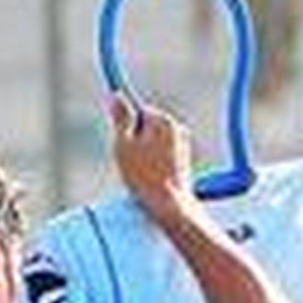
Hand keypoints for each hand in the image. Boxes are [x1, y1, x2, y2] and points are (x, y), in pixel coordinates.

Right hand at [109, 93, 195, 219]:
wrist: (170, 206)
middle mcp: (178, 128)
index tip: (121, 137)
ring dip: (145, 153)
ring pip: (155, 143)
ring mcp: (184, 145)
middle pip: (148, 126)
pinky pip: (163, 156)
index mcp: (163, 120)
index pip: (139, 111)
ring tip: (141, 172)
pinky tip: (151, 177)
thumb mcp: (124, 144)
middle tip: (130, 160)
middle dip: (136, 140)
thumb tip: (117, 96)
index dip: (126, 125)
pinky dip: (155, 163)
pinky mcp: (185, 162)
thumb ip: (121, 118)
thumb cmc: (144, 176)